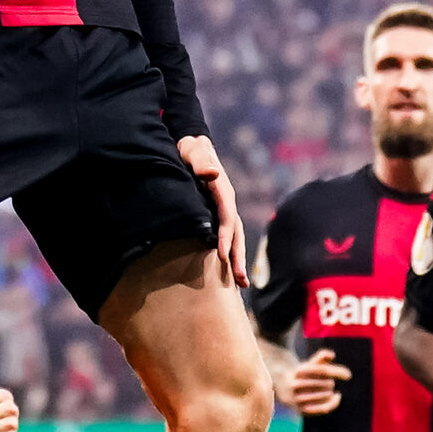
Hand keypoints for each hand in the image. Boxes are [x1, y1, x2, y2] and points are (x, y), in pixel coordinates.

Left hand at [177, 135, 248, 283]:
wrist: (193, 146)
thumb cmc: (191, 150)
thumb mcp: (193, 152)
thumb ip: (201, 162)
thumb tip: (212, 173)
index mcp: (224, 192)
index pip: (227, 218)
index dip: (226, 238)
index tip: (222, 258)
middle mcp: (228, 203)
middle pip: (237, 234)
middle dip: (238, 257)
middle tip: (240, 282)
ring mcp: (225, 210)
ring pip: (235, 239)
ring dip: (238, 260)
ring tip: (241, 285)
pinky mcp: (218, 214)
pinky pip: (227, 237)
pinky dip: (230, 254)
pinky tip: (227, 272)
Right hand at [282, 348, 351, 415]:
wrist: (282, 388)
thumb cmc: (302, 374)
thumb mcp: (310, 363)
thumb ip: (321, 356)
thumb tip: (332, 355)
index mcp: (299, 371)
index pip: (322, 370)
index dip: (336, 372)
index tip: (349, 375)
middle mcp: (296, 385)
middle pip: (325, 383)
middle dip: (330, 382)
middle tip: (328, 383)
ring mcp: (297, 398)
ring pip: (325, 395)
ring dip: (330, 392)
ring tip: (328, 390)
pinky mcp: (300, 410)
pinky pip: (322, 408)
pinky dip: (332, 403)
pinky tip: (336, 397)